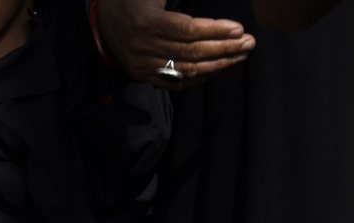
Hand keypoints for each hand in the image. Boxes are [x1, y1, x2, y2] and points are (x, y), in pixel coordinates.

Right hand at [98, 0, 255, 88]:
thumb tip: (213, 15)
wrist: (104, 20)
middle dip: (224, 49)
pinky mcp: (143, 74)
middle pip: (191, 52)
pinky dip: (198, 78)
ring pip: (186, 70)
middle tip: (249, 44)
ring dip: (217, 65)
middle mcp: (144, 47)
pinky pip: (175, 82)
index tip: (239, 29)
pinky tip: (217, 70)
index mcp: (147, 23)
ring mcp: (143, 64)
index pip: (188, 31)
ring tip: (239, 56)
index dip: (215, 30)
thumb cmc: (133, 0)